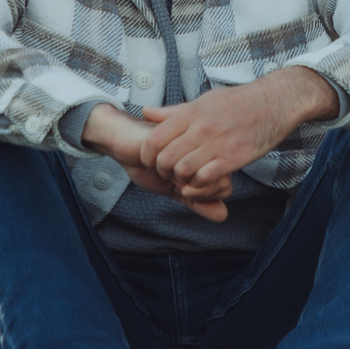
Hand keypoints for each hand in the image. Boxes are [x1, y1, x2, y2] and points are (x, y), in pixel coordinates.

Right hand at [83, 104, 231, 220]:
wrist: (124, 144)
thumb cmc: (150, 166)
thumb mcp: (176, 190)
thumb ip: (199, 203)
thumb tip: (223, 216)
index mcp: (207, 160)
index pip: (225, 188)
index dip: (204, 196)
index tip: (183, 190)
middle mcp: (203, 148)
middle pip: (218, 181)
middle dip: (193, 190)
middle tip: (173, 181)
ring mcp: (191, 138)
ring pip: (200, 173)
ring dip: (177, 179)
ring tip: (163, 169)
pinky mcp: (174, 131)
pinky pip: (178, 161)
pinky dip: (164, 170)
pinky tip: (154, 162)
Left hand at [142, 68, 338, 188]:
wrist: (274, 102)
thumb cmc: (238, 102)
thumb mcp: (204, 101)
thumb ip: (174, 112)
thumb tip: (146, 112)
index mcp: (190, 113)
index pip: (153, 140)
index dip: (148, 157)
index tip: (154, 162)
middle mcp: (200, 128)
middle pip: (165, 159)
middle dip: (163, 172)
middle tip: (170, 174)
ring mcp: (217, 143)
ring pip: (182, 171)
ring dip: (181, 180)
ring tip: (187, 178)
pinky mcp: (233, 158)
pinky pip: (205, 178)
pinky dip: (200, 185)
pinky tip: (203, 181)